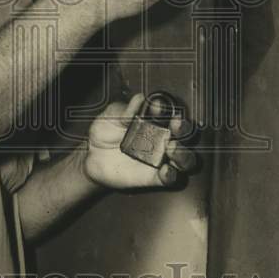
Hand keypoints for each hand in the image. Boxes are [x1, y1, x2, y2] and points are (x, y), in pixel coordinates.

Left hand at [83, 93, 197, 190]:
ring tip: (172, 148)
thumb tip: (139, 99)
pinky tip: (165, 170)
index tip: (157, 106)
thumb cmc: (105, 132)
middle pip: (185, 135)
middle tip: (176, 125)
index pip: (169, 112)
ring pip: (186, 158)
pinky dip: (172, 175)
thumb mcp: (111, 117)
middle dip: (184, 129)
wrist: (93, 156)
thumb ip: (125, 110)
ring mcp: (161, 158)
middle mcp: (163, 138)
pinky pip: (171, 178)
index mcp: (155, 120)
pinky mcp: (155, 177)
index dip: (167, 109)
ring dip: (183, 153)